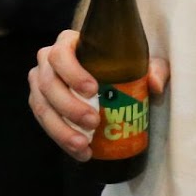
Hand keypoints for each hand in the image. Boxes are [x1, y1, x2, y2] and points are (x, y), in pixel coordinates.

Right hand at [28, 29, 169, 159]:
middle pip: (49, 84)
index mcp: (68, 43)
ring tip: (84, 145)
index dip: (72, 73)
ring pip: (42, 107)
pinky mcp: (40, 103)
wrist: (108, 74)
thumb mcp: (142, 62)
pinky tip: (81, 152)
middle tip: (93, 122)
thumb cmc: (122, 63)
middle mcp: (48, 61)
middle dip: (69, 106)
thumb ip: (155, 68)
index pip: (61, 54)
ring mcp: (40, 83)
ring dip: (61, 129)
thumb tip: (155, 84)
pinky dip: (61, 139)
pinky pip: (45, 123)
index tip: (92, 90)